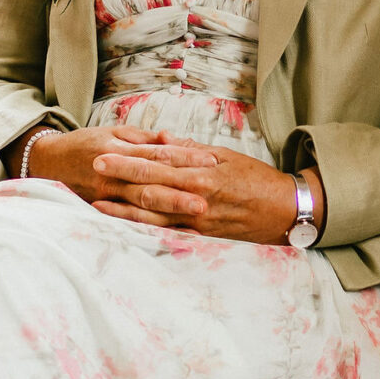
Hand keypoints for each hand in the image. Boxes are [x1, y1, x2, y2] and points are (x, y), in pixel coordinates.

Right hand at [8, 123, 215, 219]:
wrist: (46, 162)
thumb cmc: (84, 144)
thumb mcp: (113, 133)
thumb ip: (143, 139)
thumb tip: (172, 140)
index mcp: (119, 150)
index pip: (157, 154)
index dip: (185, 158)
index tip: (211, 162)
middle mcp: (112, 175)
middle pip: (151, 184)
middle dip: (180, 193)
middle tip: (207, 199)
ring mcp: (105, 196)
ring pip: (141, 205)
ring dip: (169, 212)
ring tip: (194, 218)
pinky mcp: (100, 211)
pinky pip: (128, 221)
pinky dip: (150, 227)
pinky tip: (170, 234)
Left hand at [90, 128, 324, 246]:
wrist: (285, 212)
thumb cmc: (256, 179)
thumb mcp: (227, 156)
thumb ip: (190, 149)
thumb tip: (159, 139)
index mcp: (203, 173)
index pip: (159, 163)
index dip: (130, 159)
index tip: (105, 152)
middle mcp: (198, 197)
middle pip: (151, 187)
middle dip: (120, 178)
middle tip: (94, 169)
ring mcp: (198, 221)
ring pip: (154, 215)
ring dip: (124, 210)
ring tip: (97, 203)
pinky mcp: (202, 238)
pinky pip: (168, 234)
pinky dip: (145, 231)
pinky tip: (126, 230)